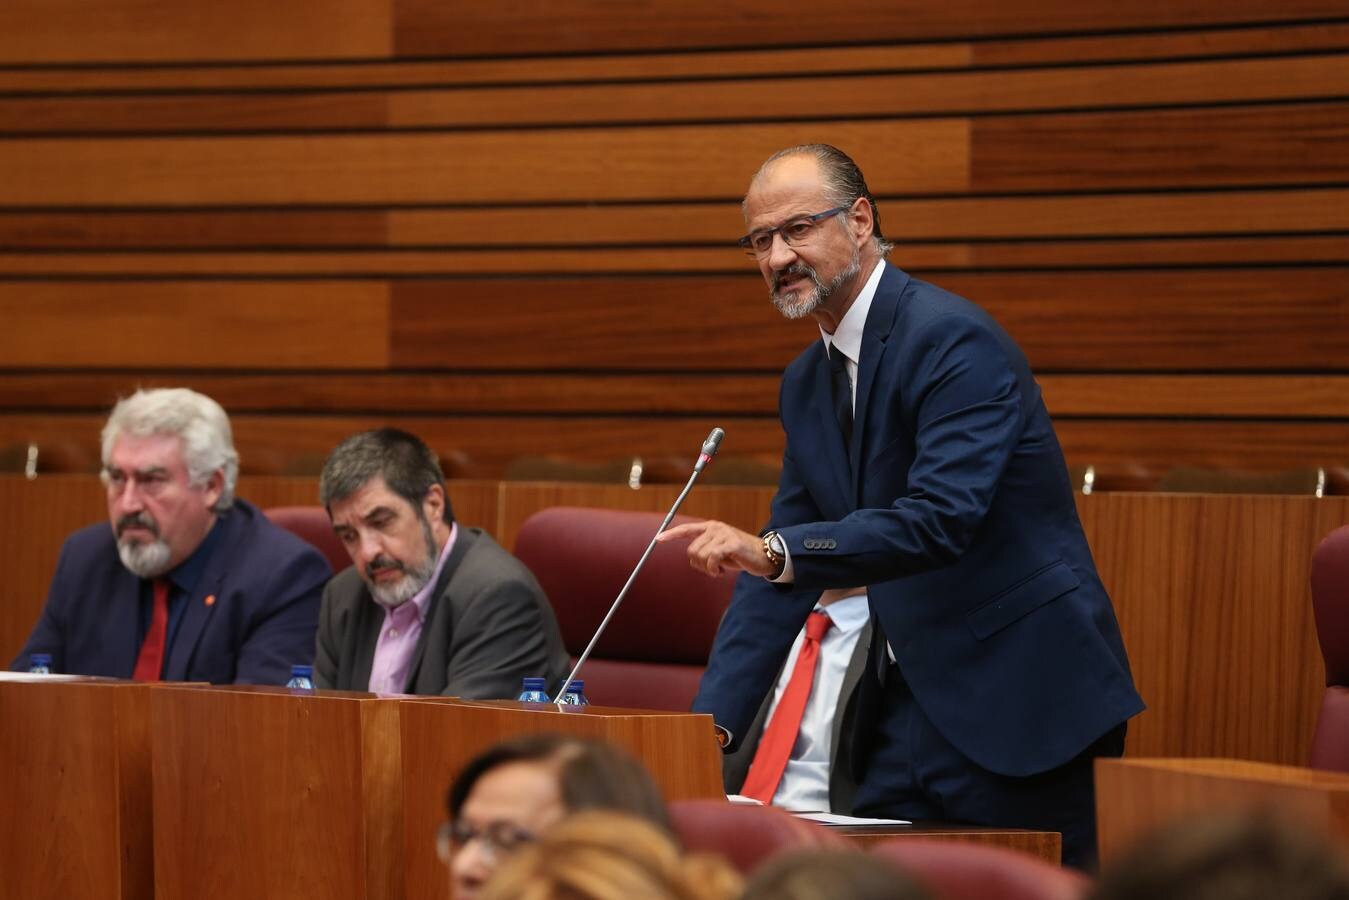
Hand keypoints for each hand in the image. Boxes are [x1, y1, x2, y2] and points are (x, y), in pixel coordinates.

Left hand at [657, 520, 774, 577]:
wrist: (763, 557)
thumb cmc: (740, 556)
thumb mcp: (720, 551)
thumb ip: (706, 550)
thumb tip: (692, 557)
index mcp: (711, 528)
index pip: (687, 529)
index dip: (671, 534)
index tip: (658, 539)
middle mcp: (716, 528)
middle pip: (692, 550)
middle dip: (699, 564)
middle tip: (712, 569)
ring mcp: (724, 534)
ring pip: (700, 555)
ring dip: (707, 568)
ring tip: (719, 569)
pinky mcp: (732, 543)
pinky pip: (712, 558)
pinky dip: (713, 569)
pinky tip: (721, 571)